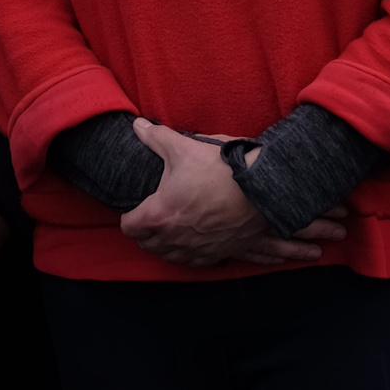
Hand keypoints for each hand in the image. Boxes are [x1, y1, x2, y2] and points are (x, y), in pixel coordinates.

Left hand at [120, 122, 342, 268]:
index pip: (129, 227)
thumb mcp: (184, 148)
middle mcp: (174, 238)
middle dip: (143, 232)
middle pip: (146, 244)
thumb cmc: (220, 169)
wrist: (261, 190)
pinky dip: (186, 253)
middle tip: (148, 216)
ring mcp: (196, 249)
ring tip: (167, 229)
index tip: (134, 208)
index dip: (128, 216)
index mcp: (160, 214)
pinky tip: (190, 240)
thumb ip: (156, 137)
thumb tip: (137, 126)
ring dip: (163, 245)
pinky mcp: (216, 254)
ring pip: (167, 256)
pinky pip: (192, 262)